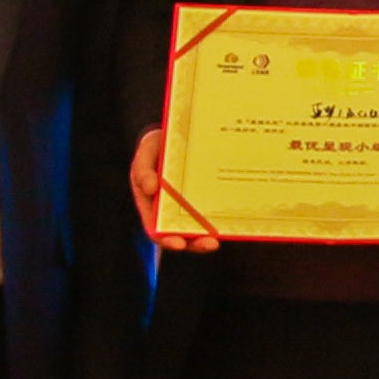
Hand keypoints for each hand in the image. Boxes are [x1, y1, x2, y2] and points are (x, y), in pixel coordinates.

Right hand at [133, 127, 218, 252]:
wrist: (178, 134)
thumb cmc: (157, 147)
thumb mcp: (146, 154)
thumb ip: (143, 170)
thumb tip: (149, 188)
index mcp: (153, 205)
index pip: (156, 229)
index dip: (166, 239)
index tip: (177, 243)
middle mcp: (173, 210)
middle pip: (183, 234)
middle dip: (196, 243)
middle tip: (210, 244)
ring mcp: (193, 205)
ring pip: (202, 227)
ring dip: (211, 234)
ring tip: (221, 235)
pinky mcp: (210, 196)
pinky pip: (217, 210)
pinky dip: (225, 216)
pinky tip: (235, 216)